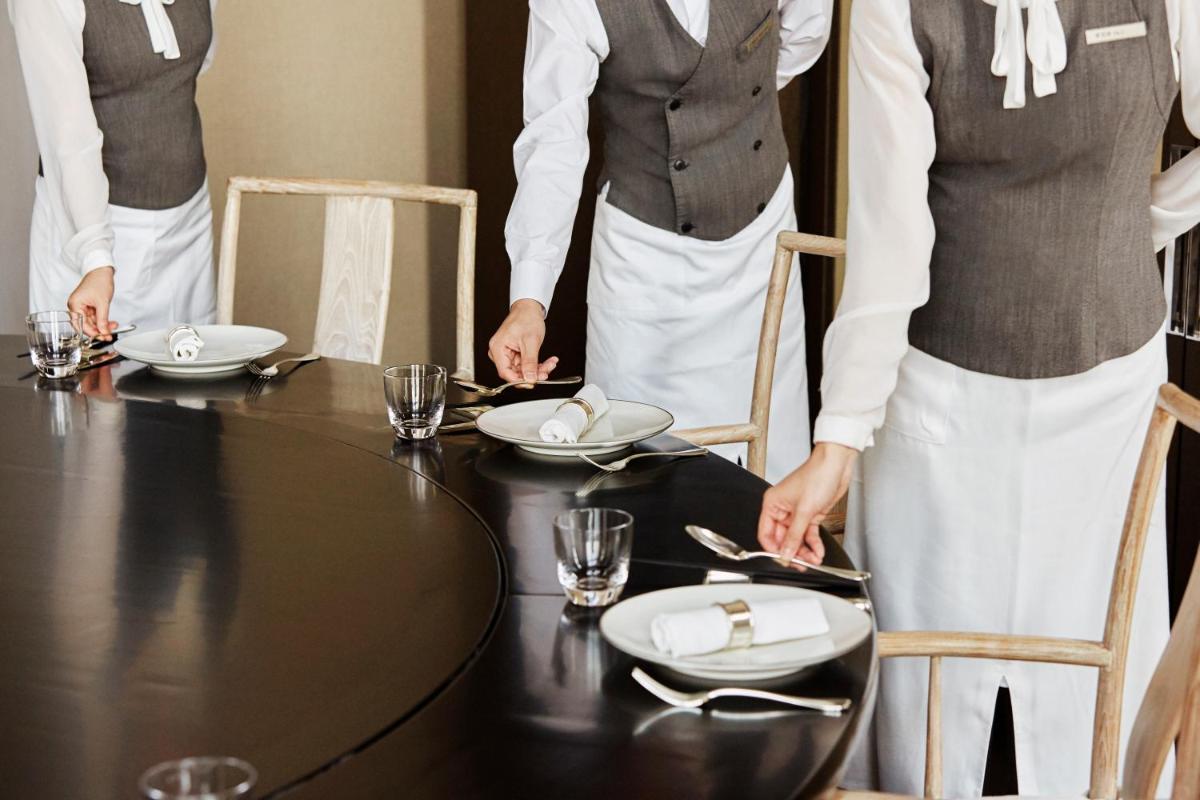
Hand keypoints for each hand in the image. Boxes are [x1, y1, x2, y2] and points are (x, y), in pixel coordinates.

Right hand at [67, 267, 117, 340]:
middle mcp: (75, 306)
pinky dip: (102, 320)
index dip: (92, 332)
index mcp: (74, 304)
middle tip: (109, 335)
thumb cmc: (99, 281)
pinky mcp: (88, 306)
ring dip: (102, 326)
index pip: (80, 324)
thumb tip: (104, 332)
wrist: (102, 271)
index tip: (103, 337)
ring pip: (91, 322)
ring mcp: (82, 306)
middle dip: (98, 330)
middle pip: (85, 324)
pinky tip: (110, 323)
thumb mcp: (102, 303)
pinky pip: (94, 317)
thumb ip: (103, 319)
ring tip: (113, 327)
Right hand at [488, 299, 558, 383]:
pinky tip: (548, 362)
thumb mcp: (531, 341)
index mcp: (498, 348)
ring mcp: (507, 353)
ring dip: (538, 369)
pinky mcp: (514, 354)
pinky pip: (525, 365)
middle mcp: (499, 352)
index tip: (533, 382)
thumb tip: (529, 379)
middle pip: (515, 372)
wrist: (529, 308)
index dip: (519, 380)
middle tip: (547, 371)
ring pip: (522, 370)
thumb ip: (530, 362)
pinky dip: (537, 364)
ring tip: (550, 363)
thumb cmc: (526, 318)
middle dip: (533, 373)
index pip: (505, 373)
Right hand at [757, 443, 857, 568]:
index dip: (773, 549)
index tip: (783, 560)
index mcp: (772, 504)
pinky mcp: (810, 514)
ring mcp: (797, 513)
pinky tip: (818, 551)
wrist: (836, 466)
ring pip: (797, 539)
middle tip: (802, 564)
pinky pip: (808, 534)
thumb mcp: (804, 510)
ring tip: (814, 559)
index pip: (766, 534)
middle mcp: (782, 510)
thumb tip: (786, 553)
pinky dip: (813, 544)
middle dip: (793, 552)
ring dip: (805, 551)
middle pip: (783, 539)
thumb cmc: (817, 476)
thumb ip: (794, 535)